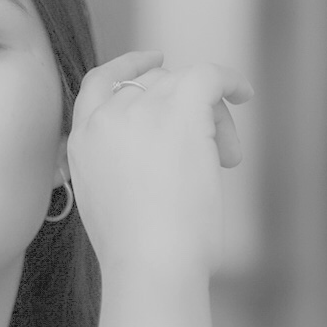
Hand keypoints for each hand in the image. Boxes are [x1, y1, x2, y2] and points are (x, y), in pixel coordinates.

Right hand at [67, 49, 252, 278]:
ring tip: (226, 158)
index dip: (127, 68)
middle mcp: (105, 119)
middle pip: (151, 86)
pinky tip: (245, 94)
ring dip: (210, 116)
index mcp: (81, 143)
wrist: (150, 263)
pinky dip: (231, 81)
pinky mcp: (179, 106)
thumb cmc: (138, 255)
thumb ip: (118, 172)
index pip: (98, 86)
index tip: (155, 63)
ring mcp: (140, 109)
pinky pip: (210, 75)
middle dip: (182, 108)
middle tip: (209, 147)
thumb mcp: (109, 206)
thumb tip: (155, 163)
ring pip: (183, 85)